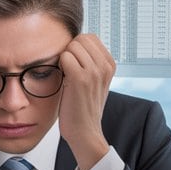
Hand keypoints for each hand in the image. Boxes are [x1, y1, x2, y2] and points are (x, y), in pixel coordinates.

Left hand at [58, 33, 114, 169]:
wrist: (85, 132)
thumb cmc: (84, 107)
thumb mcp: (95, 82)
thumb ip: (91, 62)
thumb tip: (75, 44)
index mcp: (110, 64)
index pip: (90, 37)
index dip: (77, 47)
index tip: (75, 64)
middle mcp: (105, 66)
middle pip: (81, 38)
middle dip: (70, 50)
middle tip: (68, 69)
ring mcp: (94, 71)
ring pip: (72, 45)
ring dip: (64, 58)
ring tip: (66, 75)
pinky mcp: (80, 78)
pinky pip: (65, 56)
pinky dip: (60, 65)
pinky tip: (63, 78)